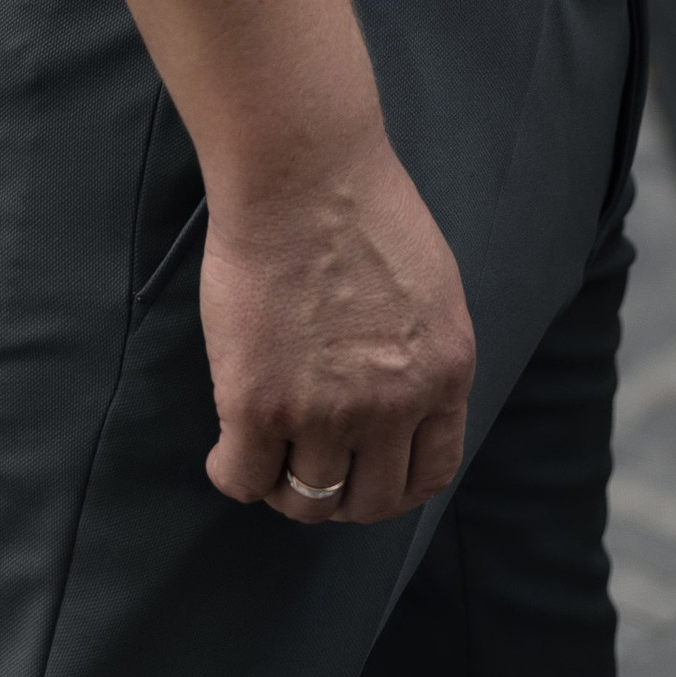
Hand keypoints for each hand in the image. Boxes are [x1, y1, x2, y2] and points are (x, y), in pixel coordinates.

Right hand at [201, 133, 475, 525]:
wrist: (304, 173)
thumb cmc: (365, 209)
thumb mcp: (434, 290)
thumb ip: (422, 357)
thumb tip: (401, 409)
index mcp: (446, 373)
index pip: (431, 475)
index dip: (395, 485)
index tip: (367, 474)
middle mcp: (393, 406)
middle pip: (370, 502)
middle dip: (342, 495)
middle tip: (312, 466)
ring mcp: (325, 412)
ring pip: (307, 500)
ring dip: (285, 488)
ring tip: (269, 452)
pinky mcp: (257, 405)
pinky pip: (243, 479)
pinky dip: (233, 472)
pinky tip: (230, 445)